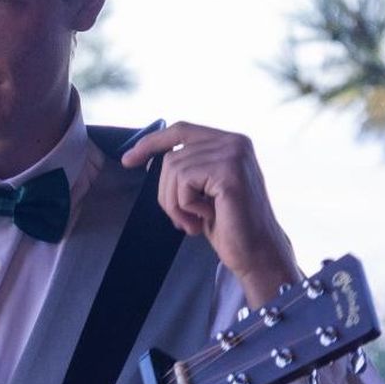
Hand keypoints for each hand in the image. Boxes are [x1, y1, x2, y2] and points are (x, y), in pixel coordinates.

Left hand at [120, 121, 299, 305]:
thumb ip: (185, 170)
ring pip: (173, 170)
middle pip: (171, 156)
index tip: (128, 160)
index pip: (181, 130)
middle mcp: (235, 142)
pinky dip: (186, 206)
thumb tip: (148, 158)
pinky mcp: (229, 172)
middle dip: (166, 192)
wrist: (256, 253)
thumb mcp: (202, 191)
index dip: (151, 142)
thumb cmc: (229, 225)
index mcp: (230, 142)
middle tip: (182, 219)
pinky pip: (184, 182)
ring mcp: (234, 154)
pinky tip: (205, 218)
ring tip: (193, 221)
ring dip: (176, 204)